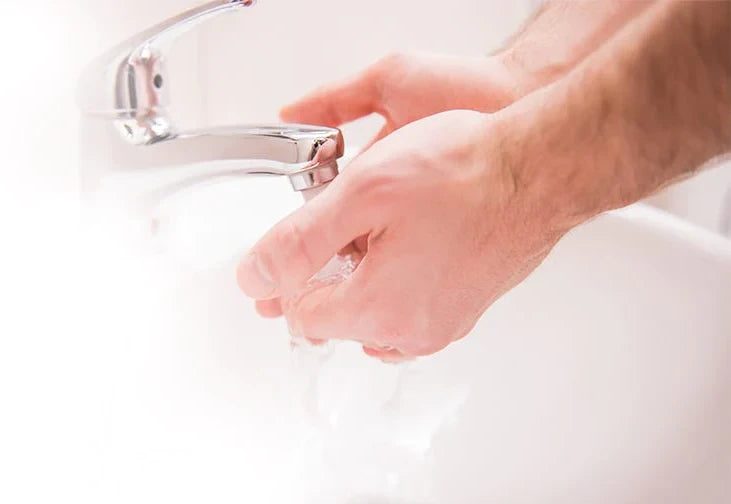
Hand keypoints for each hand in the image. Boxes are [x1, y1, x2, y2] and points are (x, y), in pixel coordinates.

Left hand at [253, 53, 525, 320]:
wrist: (540, 169)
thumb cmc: (465, 173)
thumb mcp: (361, 192)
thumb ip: (298, 241)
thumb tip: (254, 277)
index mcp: (378, 309)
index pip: (303, 315)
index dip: (289, 277)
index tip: (295, 245)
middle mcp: (412, 331)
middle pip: (339, 320)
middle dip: (323, 278)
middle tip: (330, 229)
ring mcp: (445, 323)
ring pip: (375, 314)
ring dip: (360, 280)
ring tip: (367, 232)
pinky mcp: (467, 308)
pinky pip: (411, 307)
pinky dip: (395, 281)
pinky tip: (404, 242)